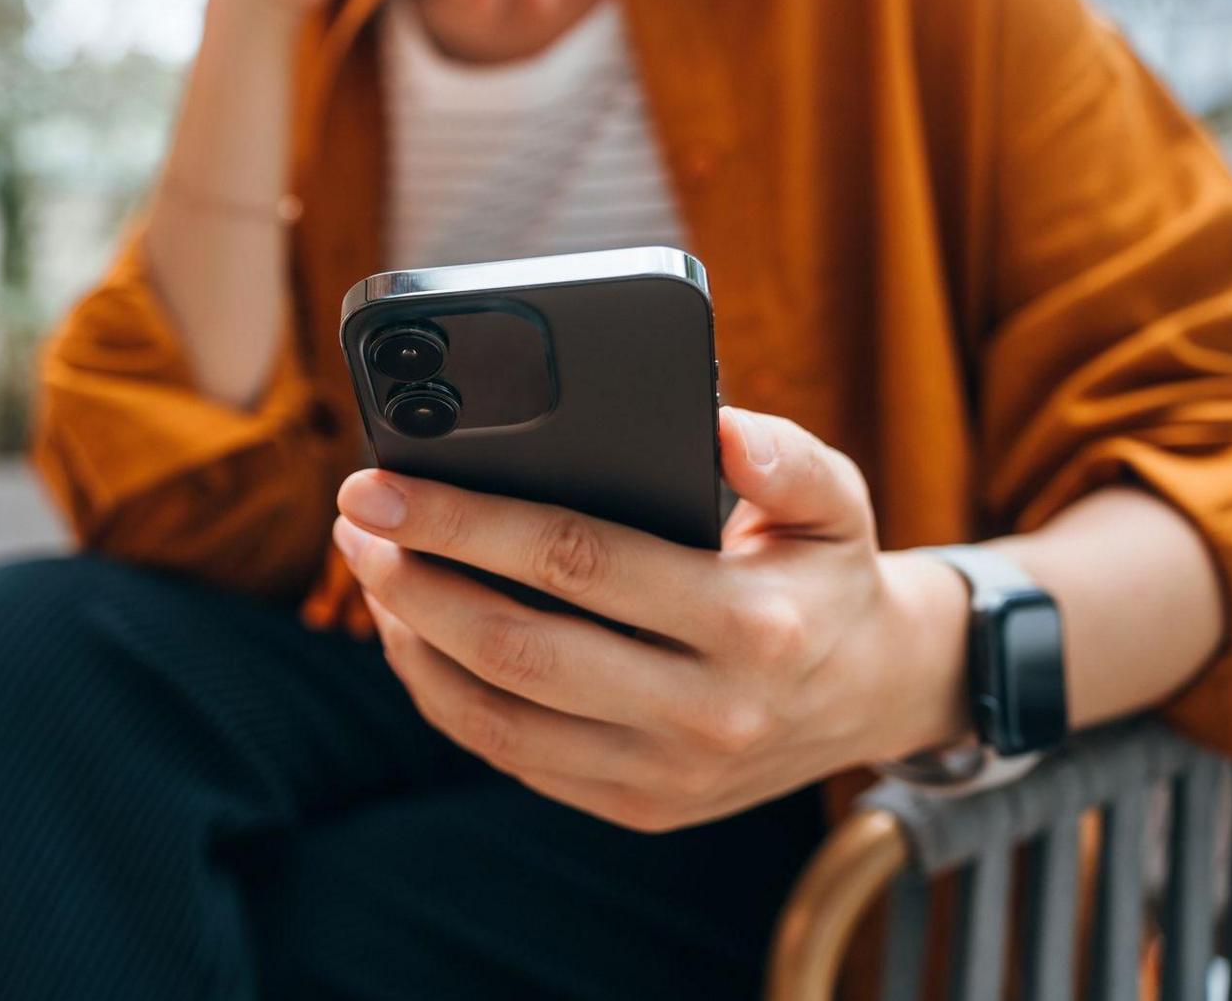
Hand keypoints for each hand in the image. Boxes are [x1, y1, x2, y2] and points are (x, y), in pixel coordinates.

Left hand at [332, 406, 973, 831]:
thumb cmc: (825, 574)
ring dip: (410, 641)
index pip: (576, 561)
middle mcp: (705, 712)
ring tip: (372, 568)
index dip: (466, 520)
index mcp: (749, 623)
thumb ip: (784, 457)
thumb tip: (718, 425)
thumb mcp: (835, 501)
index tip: (383, 483)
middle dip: (413, 580)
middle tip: (357, 520)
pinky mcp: (635, 807)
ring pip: (494, 716)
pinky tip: (412, 634)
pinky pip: (508, 756)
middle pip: (516, 647)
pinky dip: (443, 695)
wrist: (874, 696)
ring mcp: (665, 774)